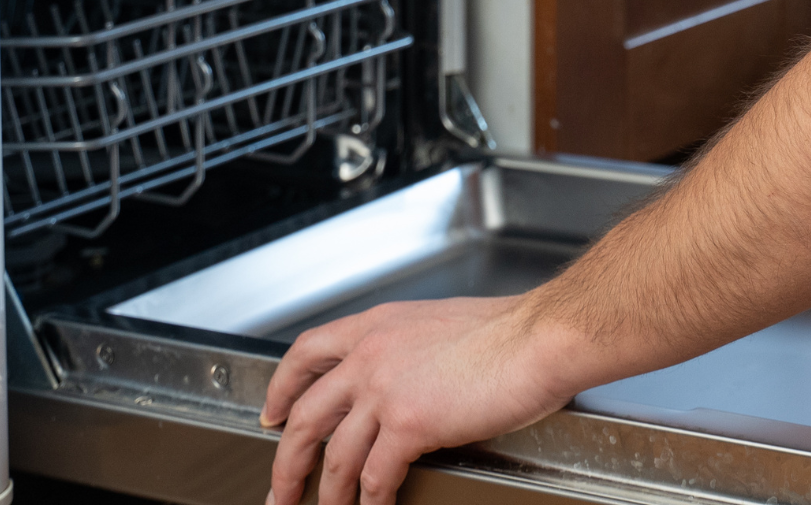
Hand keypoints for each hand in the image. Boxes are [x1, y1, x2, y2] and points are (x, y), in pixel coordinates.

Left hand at [262, 294, 578, 504]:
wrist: (538, 338)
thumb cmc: (509, 331)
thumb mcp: (440, 324)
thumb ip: (410, 349)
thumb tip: (404, 381)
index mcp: (378, 326)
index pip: (308, 352)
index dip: (281, 387)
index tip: (272, 413)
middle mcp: (372, 355)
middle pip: (305, 415)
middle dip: (285, 461)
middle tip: (279, 489)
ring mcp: (386, 390)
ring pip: (335, 456)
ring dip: (326, 494)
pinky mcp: (409, 424)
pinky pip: (375, 478)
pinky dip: (370, 504)